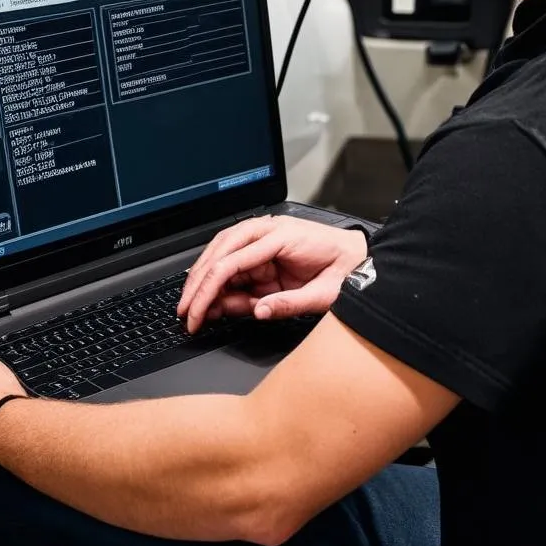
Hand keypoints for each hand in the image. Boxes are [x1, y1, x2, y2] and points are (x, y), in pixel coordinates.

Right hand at [178, 216, 368, 332]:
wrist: (361, 256)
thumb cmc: (346, 269)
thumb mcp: (324, 294)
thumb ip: (290, 303)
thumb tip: (258, 312)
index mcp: (279, 237)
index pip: (231, 262)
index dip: (208, 289)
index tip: (196, 312)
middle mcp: (266, 233)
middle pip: (218, 255)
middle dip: (197, 285)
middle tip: (184, 312)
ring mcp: (262, 240)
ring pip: (220, 257)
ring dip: (204, 283)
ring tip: (194, 310)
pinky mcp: (263, 252)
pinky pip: (234, 267)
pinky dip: (221, 285)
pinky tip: (214, 304)